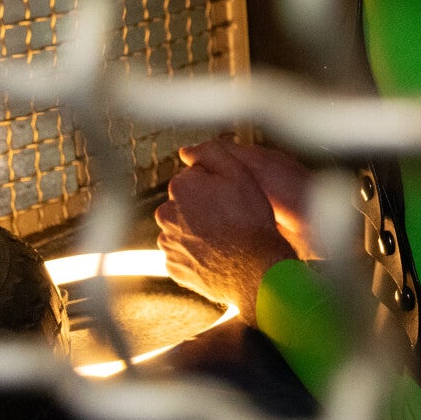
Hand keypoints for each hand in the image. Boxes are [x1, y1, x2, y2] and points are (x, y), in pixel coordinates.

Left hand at [154, 142, 296, 317]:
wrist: (254, 268)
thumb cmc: (249, 220)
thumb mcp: (239, 173)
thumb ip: (211, 153)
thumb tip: (187, 151)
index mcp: (179, 188)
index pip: (191, 179)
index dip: (212, 186)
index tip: (228, 197)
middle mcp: (166, 215)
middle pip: (183, 204)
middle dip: (200, 208)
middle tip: (228, 218)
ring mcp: (168, 244)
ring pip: (182, 230)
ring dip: (197, 231)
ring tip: (223, 238)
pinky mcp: (173, 267)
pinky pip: (182, 255)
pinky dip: (195, 253)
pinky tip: (216, 254)